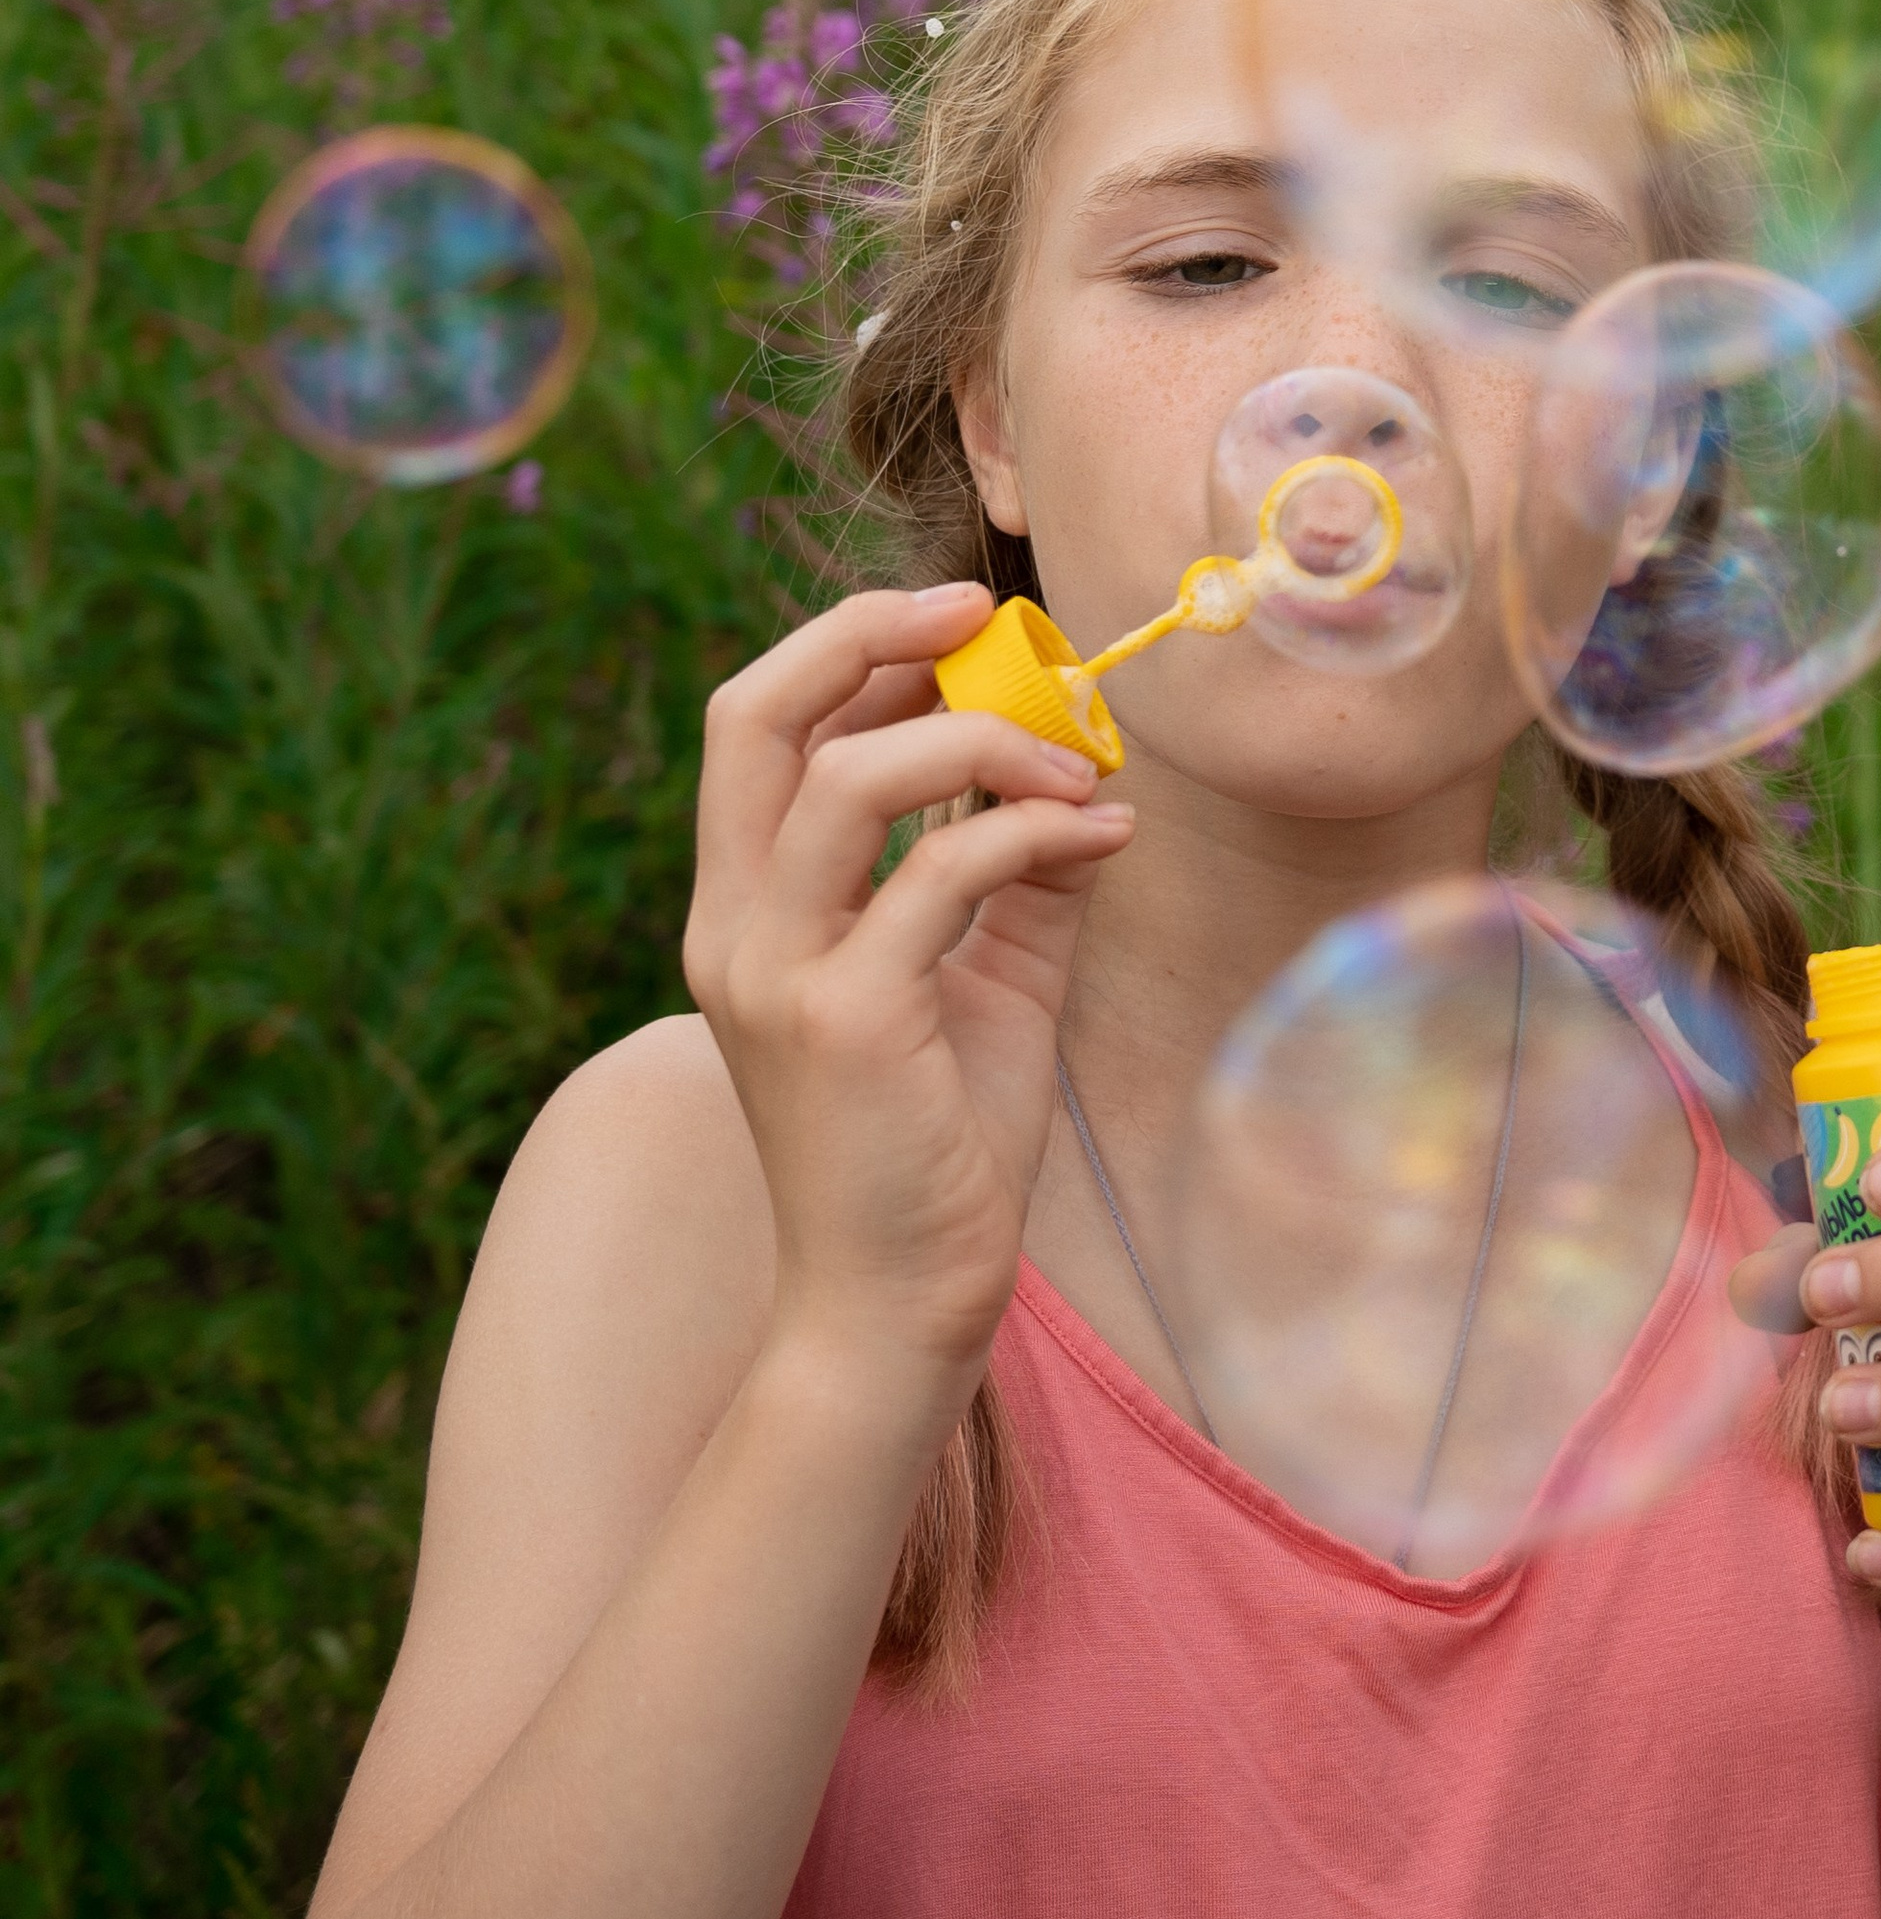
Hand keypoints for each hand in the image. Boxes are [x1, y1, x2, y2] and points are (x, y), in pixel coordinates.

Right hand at [684, 581, 1132, 1396]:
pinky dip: (1032, 831)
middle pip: (751, 715)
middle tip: (980, 612)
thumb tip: (1087, 771)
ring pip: (846, 779)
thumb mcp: (986, 976)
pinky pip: (940, 875)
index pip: (757, 723)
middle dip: (863, 632)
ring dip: (980, 742)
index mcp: (748, 905)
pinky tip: (1106, 839)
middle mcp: (736, 926)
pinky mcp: (845, 1022)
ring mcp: (777, 973)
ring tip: (1079, 770)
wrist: (901, 1306)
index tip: (961, 618)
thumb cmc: (938, 1143)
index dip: (851, 645)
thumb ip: (1014, 870)